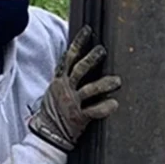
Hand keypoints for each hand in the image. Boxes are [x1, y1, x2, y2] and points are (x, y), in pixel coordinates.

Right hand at [28, 25, 121, 151]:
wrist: (47, 133)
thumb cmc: (54, 109)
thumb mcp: (55, 90)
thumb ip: (66, 77)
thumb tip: (77, 60)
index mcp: (60, 81)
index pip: (69, 57)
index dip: (78, 43)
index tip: (88, 30)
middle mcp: (66, 90)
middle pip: (79, 70)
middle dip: (91, 59)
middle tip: (102, 50)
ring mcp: (72, 103)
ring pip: (89, 90)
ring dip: (103, 84)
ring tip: (117, 80)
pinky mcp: (78, 117)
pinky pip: (93, 111)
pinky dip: (104, 108)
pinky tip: (114, 104)